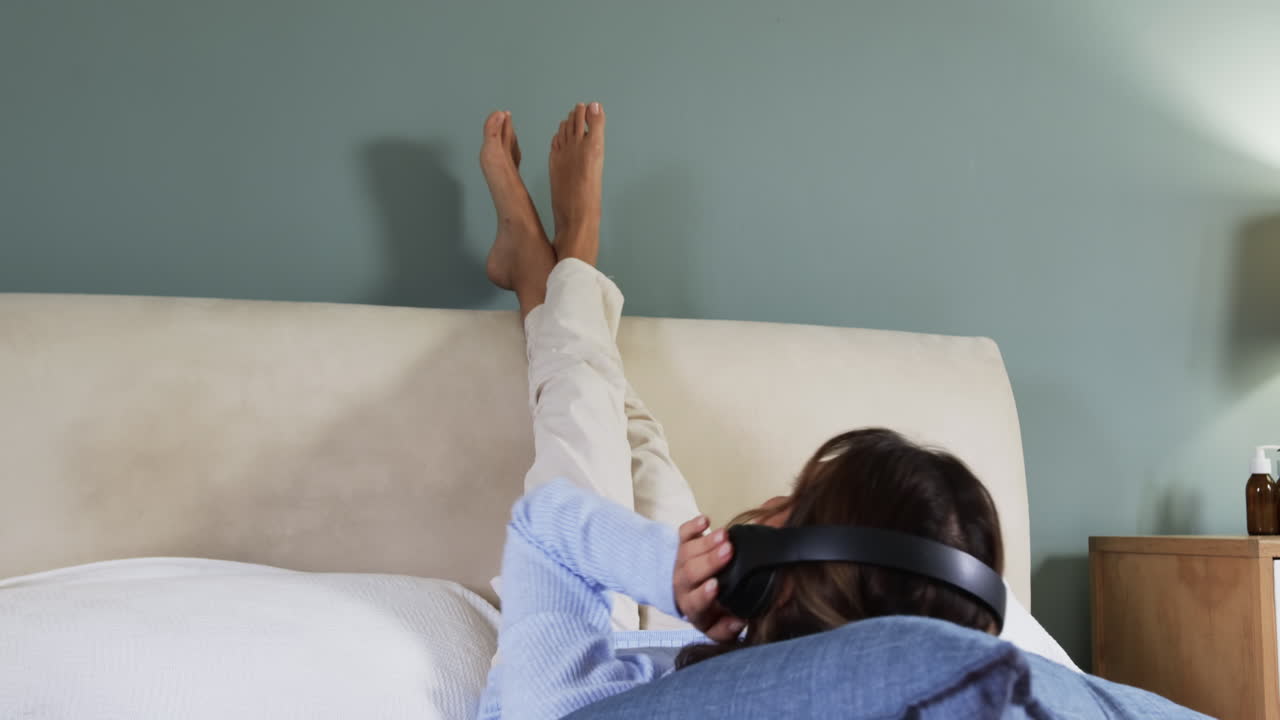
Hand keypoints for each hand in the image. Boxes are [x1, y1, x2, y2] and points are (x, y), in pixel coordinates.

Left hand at [673, 515, 744, 641]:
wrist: (682, 590)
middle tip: (729, 550)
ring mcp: (680, 563)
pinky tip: (706, 521)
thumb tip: (739, 622)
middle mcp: (682, 585)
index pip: (695, 602)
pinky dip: (693, 526)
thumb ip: (727, 630)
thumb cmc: (707, 608)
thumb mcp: (716, 626)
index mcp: (692, 607)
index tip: (715, 584)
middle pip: (691, 572)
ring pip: (688, 551)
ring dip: (706, 542)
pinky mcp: (680, 545)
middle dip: (709, 561)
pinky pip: (682, 534)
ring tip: (724, 535)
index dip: (704, 594)